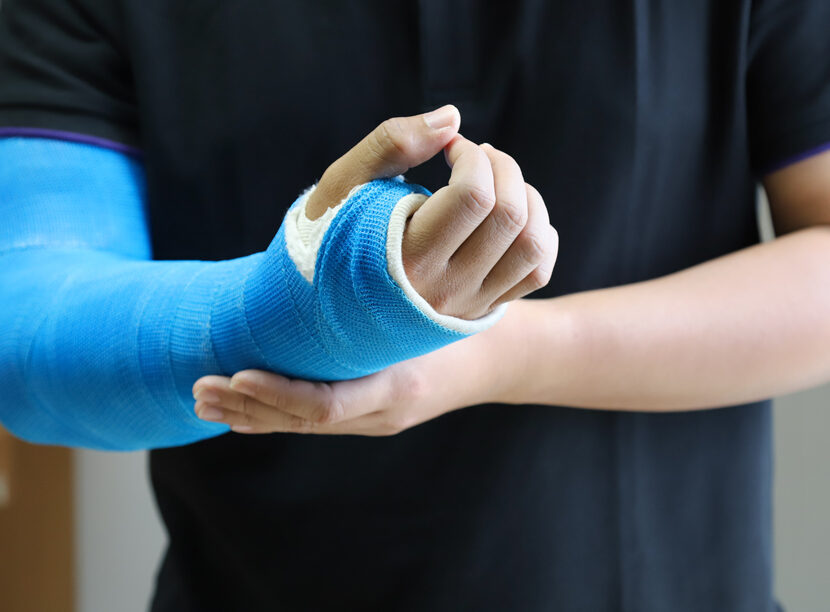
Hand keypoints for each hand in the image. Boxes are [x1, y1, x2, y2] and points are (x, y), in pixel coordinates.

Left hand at [190, 301, 525, 434]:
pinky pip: (317, 420)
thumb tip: (334, 248)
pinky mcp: (373, 414)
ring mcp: (377, 418)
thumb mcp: (438, 294)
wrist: (503, 358)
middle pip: (303, 423)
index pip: (325, 405)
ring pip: (304, 425)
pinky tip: (247, 408)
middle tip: (200, 388)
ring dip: (254, 414)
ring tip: (208, 401)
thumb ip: (394, 271)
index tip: (236, 376)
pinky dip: (277, 413)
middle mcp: (383, 411)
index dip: (277, 393)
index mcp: (398, 383)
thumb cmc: (471, 317)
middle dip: (248, 409)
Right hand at [305, 105, 558, 318]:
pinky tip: (510, 218)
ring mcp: (467, 304)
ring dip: (527, 198)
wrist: (326, 305)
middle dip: (501, 167)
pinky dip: (539, 234)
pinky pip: (537, 273)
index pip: (472, 195)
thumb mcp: (344, 185)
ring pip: (532, 245)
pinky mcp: (482, 310)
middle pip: (508, 215)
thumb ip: (392, 143)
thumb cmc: (332, 235)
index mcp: (406, 258)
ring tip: (496, 185)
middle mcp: (443, 289)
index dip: (470, 155)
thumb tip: (454, 118)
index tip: (448, 148)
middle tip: (475, 157)